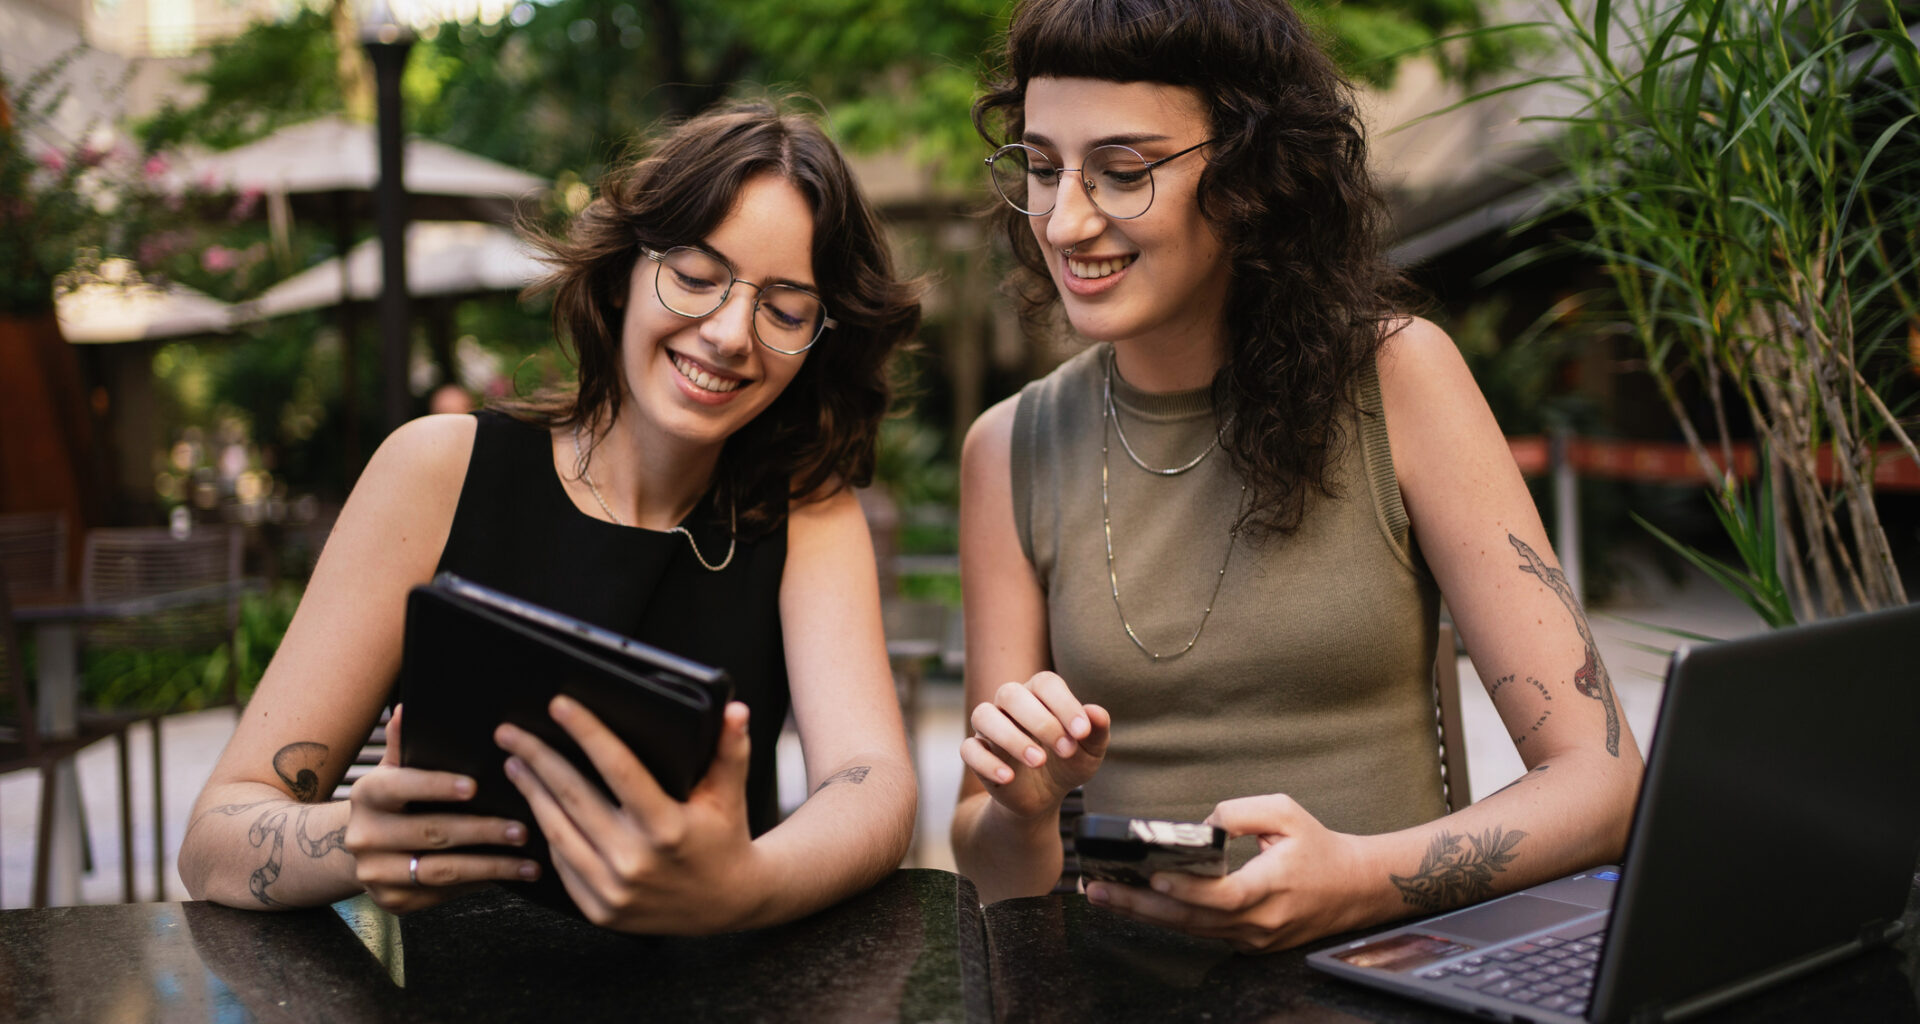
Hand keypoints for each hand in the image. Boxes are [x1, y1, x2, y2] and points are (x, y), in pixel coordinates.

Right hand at [344, 704, 539, 912]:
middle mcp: (364, 836)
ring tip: (528, 861)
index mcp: (366, 795)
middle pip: (430, 833)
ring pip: (440, 871)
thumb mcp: (394, 771)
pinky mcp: (393, 901)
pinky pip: (442, 895)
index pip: (402, 787)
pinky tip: (508, 875)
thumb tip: (411, 709)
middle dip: (481, 831)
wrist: (358, 849)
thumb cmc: (393, 801)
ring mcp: (376, 874)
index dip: (436, 786)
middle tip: (522, 828)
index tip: (474, 786)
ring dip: (490, 866)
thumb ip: (405, 744)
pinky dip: (479, 884)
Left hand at [495, 696, 765, 933]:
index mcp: (667, 827)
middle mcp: (635, 860)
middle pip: (574, 796)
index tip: (560, 705)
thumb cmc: (725, 839)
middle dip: (538, 758)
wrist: (727, 905)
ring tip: (516, 762)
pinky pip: (562, 864)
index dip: (587, 732)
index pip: (618, 768)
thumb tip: (734, 710)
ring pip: (558, 830)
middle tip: (511, 732)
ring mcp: (613, 890)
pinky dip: (547, 831)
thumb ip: (730, 749)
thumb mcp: (729, 794)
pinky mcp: (599, 910)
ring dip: (532, 793)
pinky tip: (537, 806)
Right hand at [961, 671, 1110, 819]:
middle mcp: (1009, 704)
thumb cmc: (1067, 763)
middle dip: (1040, 721)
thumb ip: (1096, 731)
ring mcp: (989, 728)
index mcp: (1039, 694)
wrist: (1045, 796)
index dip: (1064, 704)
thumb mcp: (1089, 751)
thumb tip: (1096, 713)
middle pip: (1010, 693)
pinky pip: (969, 749)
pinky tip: (1009, 778)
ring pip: (983, 715)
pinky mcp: (976, 754)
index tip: (1083, 733)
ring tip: (1039, 761)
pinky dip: (987, 763)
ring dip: (1011, 737)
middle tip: (1066, 749)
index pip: (1045, 683)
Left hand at [1083, 794, 1368, 952]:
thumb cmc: (1319, 847)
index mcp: (1272, 887)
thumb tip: (1199, 828)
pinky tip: (1139, 904)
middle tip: (1098, 891)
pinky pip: (1203, 933)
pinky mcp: (1250, 944)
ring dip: (1146, 914)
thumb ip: (1239, 812)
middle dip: (1140, 906)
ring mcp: (1254, 939)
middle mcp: (1261, 922)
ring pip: (1192, 930)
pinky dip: (1170, 919)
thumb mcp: (1285, 812)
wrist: (1354, 888)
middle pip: (1192, 921)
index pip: (1223, 897)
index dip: (1188, 891)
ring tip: (1105, 895)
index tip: (1154, 878)